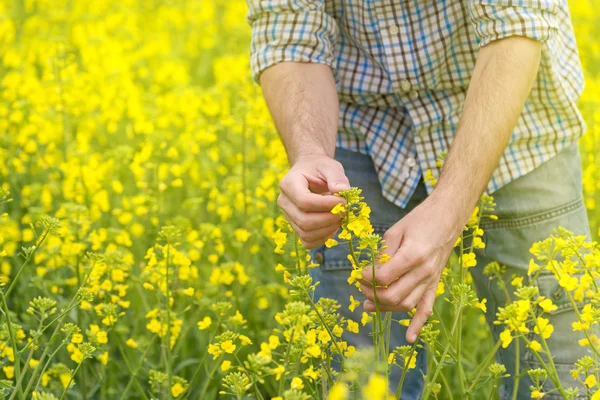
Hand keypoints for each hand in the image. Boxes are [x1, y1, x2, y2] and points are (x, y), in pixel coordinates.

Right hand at [277, 154, 349, 248]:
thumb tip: (343, 191)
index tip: (343, 201)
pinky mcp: (295, 227)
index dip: (326, 205)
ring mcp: (288, 216)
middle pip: (304, 220)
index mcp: (289, 183)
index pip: (303, 201)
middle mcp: (284, 201)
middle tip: (344, 211)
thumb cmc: (319, 168)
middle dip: (329, 219)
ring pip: (306, 233)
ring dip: (328, 230)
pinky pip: (307, 241)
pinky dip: (323, 238)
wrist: (309, 172)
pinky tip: (332, 227)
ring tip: (340, 218)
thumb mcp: (330, 166)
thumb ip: (336, 177)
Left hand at [360, 194, 462, 342]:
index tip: (357, 273)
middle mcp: (424, 272)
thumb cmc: (419, 220)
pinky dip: (418, 324)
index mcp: (413, 255)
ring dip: (385, 308)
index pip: (384, 276)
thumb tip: (370, 272)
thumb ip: (383, 254)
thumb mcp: (395, 231)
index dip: (366, 277)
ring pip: (406, 304)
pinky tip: (409, 337)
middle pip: (393, 295)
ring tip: (368, 304)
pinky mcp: (435, 284)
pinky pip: (427, 308)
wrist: (447, 218)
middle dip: (371, 294)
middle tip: (360, 286)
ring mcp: (431, 280)